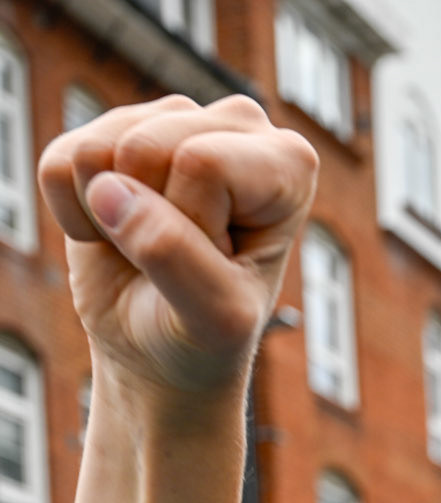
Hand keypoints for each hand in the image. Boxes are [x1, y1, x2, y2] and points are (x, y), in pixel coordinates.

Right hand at [40, 96, 316, 406]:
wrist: (162, 353)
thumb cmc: (206, 338)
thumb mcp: (215, 319)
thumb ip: (176, 256)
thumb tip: (108, 191)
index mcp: (289, 162)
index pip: (202, 165)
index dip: (192, 229)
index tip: (218, 265)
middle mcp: (237, 123)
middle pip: (144, 149)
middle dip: (148, 223)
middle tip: (179, 260)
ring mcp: (171, 119)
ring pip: (97, 153)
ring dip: (108, 221)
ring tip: (146, 248)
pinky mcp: (110, 131)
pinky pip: (59, 163)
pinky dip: (73, 216)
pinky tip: (115, 233)